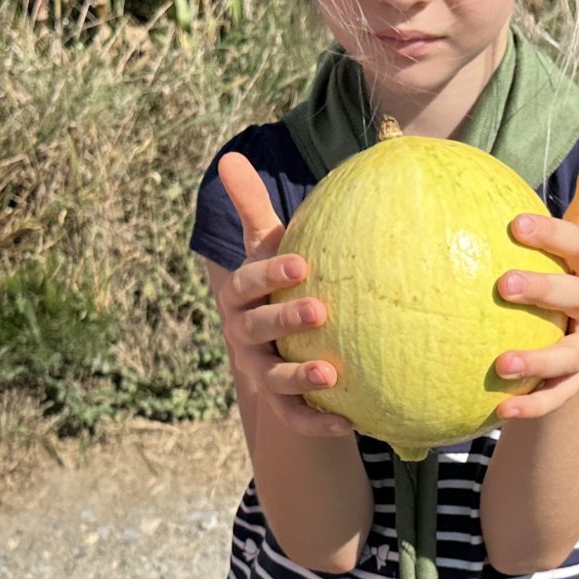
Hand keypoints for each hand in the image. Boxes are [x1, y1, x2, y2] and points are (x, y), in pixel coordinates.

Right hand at [210, 153, 350, 439]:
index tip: (301, 264)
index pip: (247, 284)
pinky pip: (295, 418)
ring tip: (332, 375)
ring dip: (300, 378)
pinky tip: (350, 421)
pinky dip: (318, 422)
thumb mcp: (267, 247)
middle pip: (257, 330)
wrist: (274, 342)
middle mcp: (243, 336)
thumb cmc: (277, 284)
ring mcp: (259, 372)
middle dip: (284, 321)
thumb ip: (252, 208)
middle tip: (319, 310)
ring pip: (273, 379)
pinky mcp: (279, 406)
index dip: (269, 276)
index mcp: (240, 296)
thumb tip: (228, 155)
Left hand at [491, 134, 578, 423]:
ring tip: (499, 364)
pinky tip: (498, 411)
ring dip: (538, 361)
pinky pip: (556, 399)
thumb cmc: (574, 271)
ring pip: (572, 356)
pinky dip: (531, 407)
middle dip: (546, 290)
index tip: (513, 224)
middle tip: (503, 284)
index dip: (552, 235)